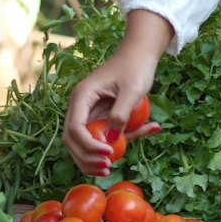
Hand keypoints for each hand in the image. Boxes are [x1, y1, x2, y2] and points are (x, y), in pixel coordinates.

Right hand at [63, 12, 171, 174]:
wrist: (140, 52)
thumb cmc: (136, 67)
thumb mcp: (132, 91)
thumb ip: (121, 115)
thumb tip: (110, 142)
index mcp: (82, 96)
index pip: (74, 129)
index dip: (88, 147)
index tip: (109, 154)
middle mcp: (81, 105)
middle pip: (73, 140)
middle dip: (87, 158)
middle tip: (107, 168)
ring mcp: (89, 111)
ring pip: (83, 142)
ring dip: (94, 157)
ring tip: (111, 167)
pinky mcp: (101, 115)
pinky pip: (103, 134)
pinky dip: (117, 143)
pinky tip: (147, 131)